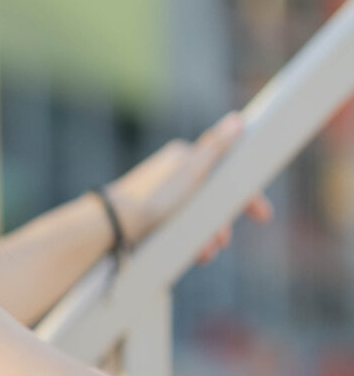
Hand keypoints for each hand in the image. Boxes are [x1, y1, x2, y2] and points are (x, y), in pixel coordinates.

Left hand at [104, 111, 273, 264]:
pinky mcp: (154, 218)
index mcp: (185, 160)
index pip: (225, 173)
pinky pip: (182, 230)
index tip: (263, 216)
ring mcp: (165, 199)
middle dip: (221, 223)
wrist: (111, 226)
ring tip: (204, 253)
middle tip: (221, 241)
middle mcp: (175, 176)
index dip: (246, 195)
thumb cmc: (153, 197)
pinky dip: (190, 242)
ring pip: (198, 219)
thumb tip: (237, 121)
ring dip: (207, 236)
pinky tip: (191, 254)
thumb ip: (215, 148)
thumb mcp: (191, 172)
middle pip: (213, 201)